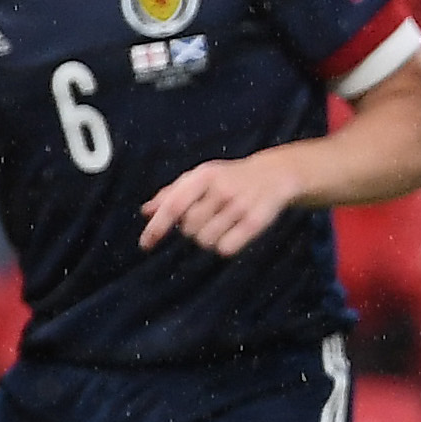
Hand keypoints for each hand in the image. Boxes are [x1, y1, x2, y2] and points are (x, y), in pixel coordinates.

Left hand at [140, 148, 305, 256]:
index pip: (173, 206)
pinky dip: (225, 247)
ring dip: (209, 239)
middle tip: (206, 218)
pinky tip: (233, 234)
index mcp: (204, 176)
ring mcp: (240, 204)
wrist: (275, 173)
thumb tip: (146, 211)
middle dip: (192, 230)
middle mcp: (221, 188)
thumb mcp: (201, 177)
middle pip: (189, 228)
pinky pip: (227, 248)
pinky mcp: (257, 221)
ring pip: (207, 241)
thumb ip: (172, 193)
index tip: (145, 245)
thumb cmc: (229, 177)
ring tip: (222, 224)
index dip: (157, 227)